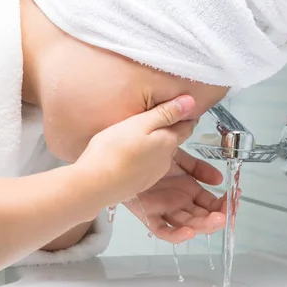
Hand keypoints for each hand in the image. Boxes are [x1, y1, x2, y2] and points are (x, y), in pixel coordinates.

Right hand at [74, 96, 196, 208]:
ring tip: (141, 135)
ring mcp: (153, 173)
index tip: (180, 107)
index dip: (184, 115)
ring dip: (155, 145)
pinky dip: (144, 159)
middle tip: (159, 118)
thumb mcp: (140, 123)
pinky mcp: (140, 183)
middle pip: (173, 141)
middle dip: (169, 130)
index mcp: (168, 142)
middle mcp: (165, 160)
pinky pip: (147, 166)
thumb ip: (165, 113)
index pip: (186, 126)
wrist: (96, 184)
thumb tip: (190, 102)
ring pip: (160, 154)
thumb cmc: (114, 151)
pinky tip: (130, 154)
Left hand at [125, 149, 233, 242]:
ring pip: (188, 224)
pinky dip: (176, 235)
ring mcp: (165, 209)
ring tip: (217, 220)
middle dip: (219, 216)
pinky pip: (163, 230)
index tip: (236, 197)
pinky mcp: (148, 215)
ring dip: (204, 225)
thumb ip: (198, 166)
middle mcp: (179, 201)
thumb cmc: (146, 153)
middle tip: (229, 213)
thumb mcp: (177, 154)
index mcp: (188, 188)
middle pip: (203, 216)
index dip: (224, 203)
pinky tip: (189, 233)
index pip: (211, 201)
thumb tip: (219, 177)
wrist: (119, 154)